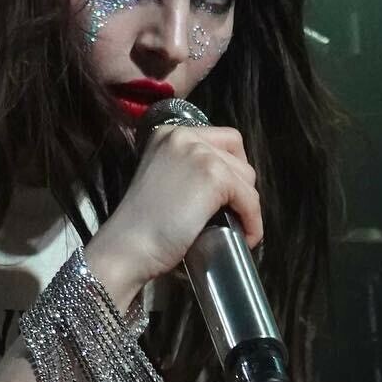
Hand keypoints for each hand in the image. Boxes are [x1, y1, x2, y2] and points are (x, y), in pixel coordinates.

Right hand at [86, 124, 261, 306]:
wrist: (128, 247)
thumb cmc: (142, 226)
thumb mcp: (163, 179)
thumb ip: (188, 170)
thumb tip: (228, 180)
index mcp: (170, 133)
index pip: (223, 140)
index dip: (231, 169)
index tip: (228, 195)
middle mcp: (185, 136)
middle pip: (238, 156)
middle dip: (240, 187)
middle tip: (231, 213)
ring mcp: (200, 153)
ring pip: (247, 177)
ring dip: (247, 205)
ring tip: (234, 227)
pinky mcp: (214, 177)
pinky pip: (250, 200)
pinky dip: (252, 222)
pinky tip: (245, 236)